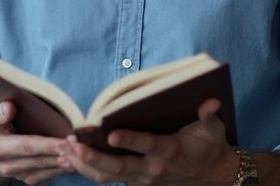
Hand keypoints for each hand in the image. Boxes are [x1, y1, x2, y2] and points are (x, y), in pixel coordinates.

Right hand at [0, 101, 73, 185]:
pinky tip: (75, 161)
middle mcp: (7, 165)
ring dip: (64, 163)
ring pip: (45, 169)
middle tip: (80, 146)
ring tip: (82, 155)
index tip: (65, 141)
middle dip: (61, 153)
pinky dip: (61, 169)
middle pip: (39, 159)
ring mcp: (18, 175)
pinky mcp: (27, 179)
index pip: (26, 145)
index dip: (47, 145)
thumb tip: (9, 107)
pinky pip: (47, 176)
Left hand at [56, 98, 238, 185]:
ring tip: (65, 150)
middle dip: (92, 157)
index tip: (110, 134)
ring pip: (108, 176)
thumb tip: (211, 102)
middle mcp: (152, 168)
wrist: (214, 178)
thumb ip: (210, 116)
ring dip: (84, 165)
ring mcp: (142, 179)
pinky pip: (108, 179)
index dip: (128, 140)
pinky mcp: (136, 183)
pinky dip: (88, 170)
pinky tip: (72, 158)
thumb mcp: (214, 131)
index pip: (145, 145)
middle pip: (117, 167)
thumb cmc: (210, 148)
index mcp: (169, 151)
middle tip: (73, 144)